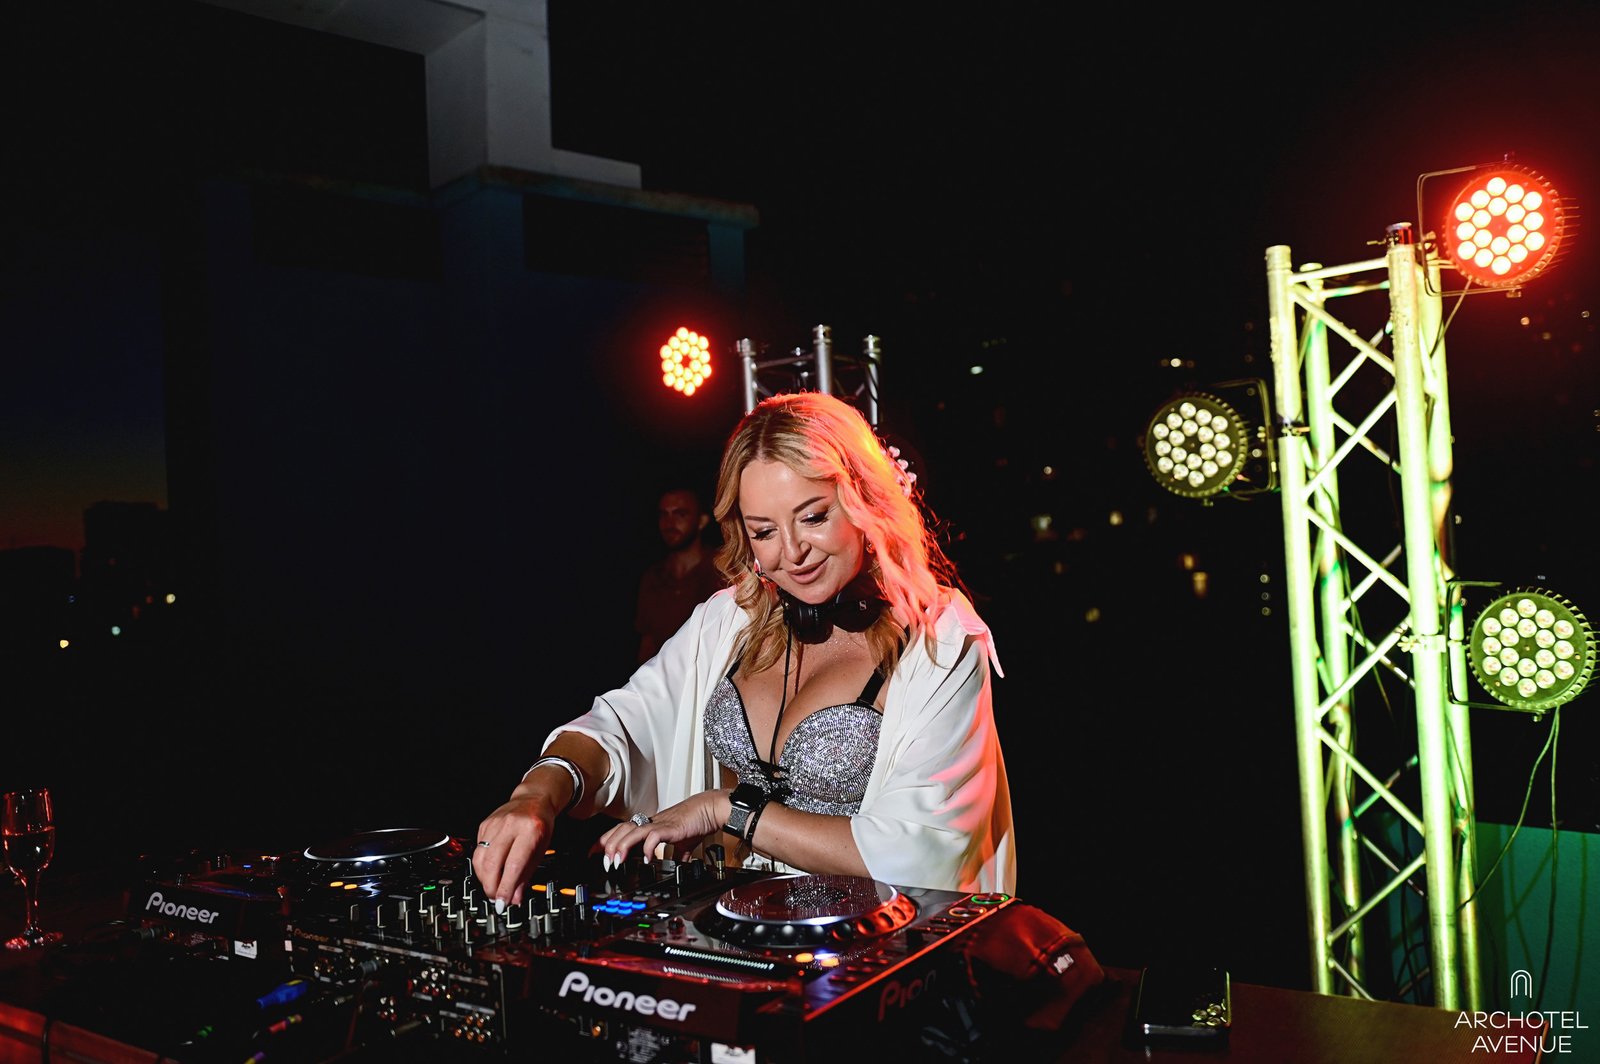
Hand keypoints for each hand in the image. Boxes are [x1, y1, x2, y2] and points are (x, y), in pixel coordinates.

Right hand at [473, 791, 562, 910]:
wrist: (533, 798)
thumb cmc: (540, 823)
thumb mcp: (542, 849)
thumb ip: (527, 875)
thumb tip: (515, 898)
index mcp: (530, 830)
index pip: (514, 865)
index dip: (506, 888)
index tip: (503, 904)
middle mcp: (510, 825)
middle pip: (492, 863)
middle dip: (491, 886)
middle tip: (496, 899)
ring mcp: (495, 823)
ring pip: (480, 858)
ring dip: (484, 879)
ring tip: (492, 888)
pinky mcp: (484, 824)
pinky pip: (478, 850)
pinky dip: (482, 865)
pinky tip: (490, 870)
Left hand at [596, 789, 729, 869]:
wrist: (709, 808)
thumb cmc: (695, 820)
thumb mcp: (681, 841)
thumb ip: (676, 852)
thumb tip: (678, 864)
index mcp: (650, 825)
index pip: (622, 830)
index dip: (606, 840)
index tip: (595, 853)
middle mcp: (651, 823)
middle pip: (622, 829)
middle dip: (609, 845)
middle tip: (603, 861)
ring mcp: (659, 824)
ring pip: (633, 831)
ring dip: (622, 846)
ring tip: (616, 861)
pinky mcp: (670, 828)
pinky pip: (654, 837)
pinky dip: (648, 849)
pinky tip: (647, 859)